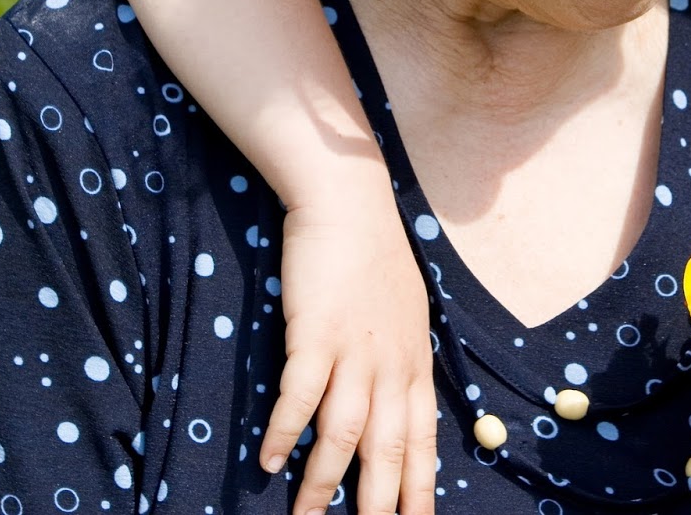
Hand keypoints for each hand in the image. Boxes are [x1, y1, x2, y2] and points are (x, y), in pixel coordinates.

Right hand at [264, 205, 436, 514]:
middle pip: (388, 449)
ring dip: (322, 482)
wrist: (351, 206)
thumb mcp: (406, 316)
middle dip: (380, 504)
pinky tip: (268, 460)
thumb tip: (400, 402)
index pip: (423, 441)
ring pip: (343, 433)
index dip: (420, 488)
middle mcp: (391, 365)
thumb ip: (401, 362)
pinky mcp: (316, 333)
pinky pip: (300, 394)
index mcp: (414, 364)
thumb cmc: (375, 260)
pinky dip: (284, 430)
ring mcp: (354, 351)